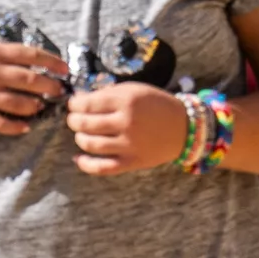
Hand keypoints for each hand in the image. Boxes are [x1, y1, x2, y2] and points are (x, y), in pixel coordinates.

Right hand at [0, 39, 67, 134]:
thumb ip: (2, 52)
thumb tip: (29, 60)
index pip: (32, 56)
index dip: (53, 63)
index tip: (65, 69)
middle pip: (31, 82)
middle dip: (50, 87)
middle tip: (58, 91)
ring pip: (20, 104)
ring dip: (35, 106)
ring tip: (40, 106)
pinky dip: (16, 127)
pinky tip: (25, 127)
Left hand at [64, 81, 186, 172]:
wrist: (185, 127)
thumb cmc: (156, 105)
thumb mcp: (134, 90)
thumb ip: (107, 94)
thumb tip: (79, 100)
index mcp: (126, 100)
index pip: (87, 104)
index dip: (74, 105)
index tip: (74, 105)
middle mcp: (127, 122)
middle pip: (85, 124)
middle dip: (74, 121)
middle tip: (74, 120)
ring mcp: (130, 144)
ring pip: (91, 144)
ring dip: (80, 139)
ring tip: (82, 134)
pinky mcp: (133, 161)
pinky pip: (102, 167)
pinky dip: (86, 164)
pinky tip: (78, 158)